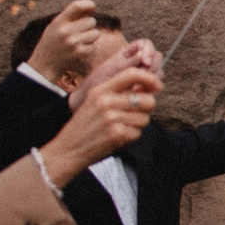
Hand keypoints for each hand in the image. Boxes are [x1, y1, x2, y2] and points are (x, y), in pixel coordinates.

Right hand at [25, 1, 100, 84]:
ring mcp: (72, 42)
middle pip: (91, 21)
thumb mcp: (55, 27)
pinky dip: (89, 49)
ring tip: (78, 43)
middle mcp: (65, 31)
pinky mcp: (79, 53)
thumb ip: (70, 17)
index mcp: (58, 22)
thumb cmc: (52, 43)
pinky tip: (78, 52)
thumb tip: (92, 7)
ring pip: (95, 33)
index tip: (92, 7)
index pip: (77, 6)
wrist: (43, 65)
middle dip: (88, 26)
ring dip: (90, 38)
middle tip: (78, 33)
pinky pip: (94, 46)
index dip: (88, 4)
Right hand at [41, 65, 161, 179]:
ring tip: (119, 128)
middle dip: (145, 110)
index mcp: (100, 90)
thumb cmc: (85, 126)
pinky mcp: (116, 133)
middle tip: (132, 116)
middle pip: (147, 100)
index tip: (157, 86)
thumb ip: (118, 94)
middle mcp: (106, 101)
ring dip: (136, 126)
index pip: (132, 74)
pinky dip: (130, 138)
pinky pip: (138, 133)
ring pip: (145, 119)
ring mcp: (111, 118)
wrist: (67, 150)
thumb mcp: (95, 102)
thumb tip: (150, 88)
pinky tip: (116, 138)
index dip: (150, 79)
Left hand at [67, 38, 161, 109]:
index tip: (145, 61)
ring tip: (135, 88)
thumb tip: (143, 56)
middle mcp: (139, 63)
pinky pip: (155, 86)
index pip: (146, 44)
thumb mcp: (112, 69)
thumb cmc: (98, 82)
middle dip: (153, 66)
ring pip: (158, 72)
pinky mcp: (145, 88)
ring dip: (151, 79)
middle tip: (143, 75)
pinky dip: (149, 89)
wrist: (91, 99)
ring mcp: (143, 76)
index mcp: (129, 53)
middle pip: (156, 57)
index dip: (149, 50)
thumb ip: (128, 62)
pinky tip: (137, 94)